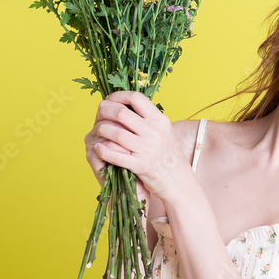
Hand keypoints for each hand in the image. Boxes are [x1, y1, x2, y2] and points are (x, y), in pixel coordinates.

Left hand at [83, 91, 190, 205]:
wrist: (180, 183)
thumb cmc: (169, 156)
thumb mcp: (165, 132)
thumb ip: (148, 119)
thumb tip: (126, 105)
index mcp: (160, 120)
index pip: (135, 98)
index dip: (118, 96)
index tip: (109, 100)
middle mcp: (155, 132)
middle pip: (121, 113)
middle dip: (105, 111)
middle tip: (99, 114)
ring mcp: (148, 149)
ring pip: (116, 133)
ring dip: (102, 130)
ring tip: (98, 131)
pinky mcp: (141, 166)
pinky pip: (116, 156)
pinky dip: (103, 151)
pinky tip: (98, 148)